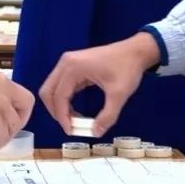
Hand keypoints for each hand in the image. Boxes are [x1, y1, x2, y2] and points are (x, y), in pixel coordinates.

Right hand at [0, 60, 34, 152]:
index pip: (11, 87)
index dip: (10, 101)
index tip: (1, 111)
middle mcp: (3, 86)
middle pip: (25, 102)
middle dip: (19, 117)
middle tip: (7, 128)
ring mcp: (2, 105)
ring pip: (14, 123)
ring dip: (5, 134)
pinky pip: (4, 137)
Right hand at [39, 33, 159, 137]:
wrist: (135, 51)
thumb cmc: (127, 69)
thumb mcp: (119, 95)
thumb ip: (107, 116)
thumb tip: (96, 133)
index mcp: (73, 67)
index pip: (59, 96)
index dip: (62, 117)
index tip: (71, 132)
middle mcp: (66, 63)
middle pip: (48, 91)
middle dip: (56, 112)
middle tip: (69, 127)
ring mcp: (68, 62)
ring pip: (53, 88)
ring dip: (59, 106)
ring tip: (74, 121)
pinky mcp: (73, 65)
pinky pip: (61, 85)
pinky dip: (64, 99)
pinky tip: (75, 111)